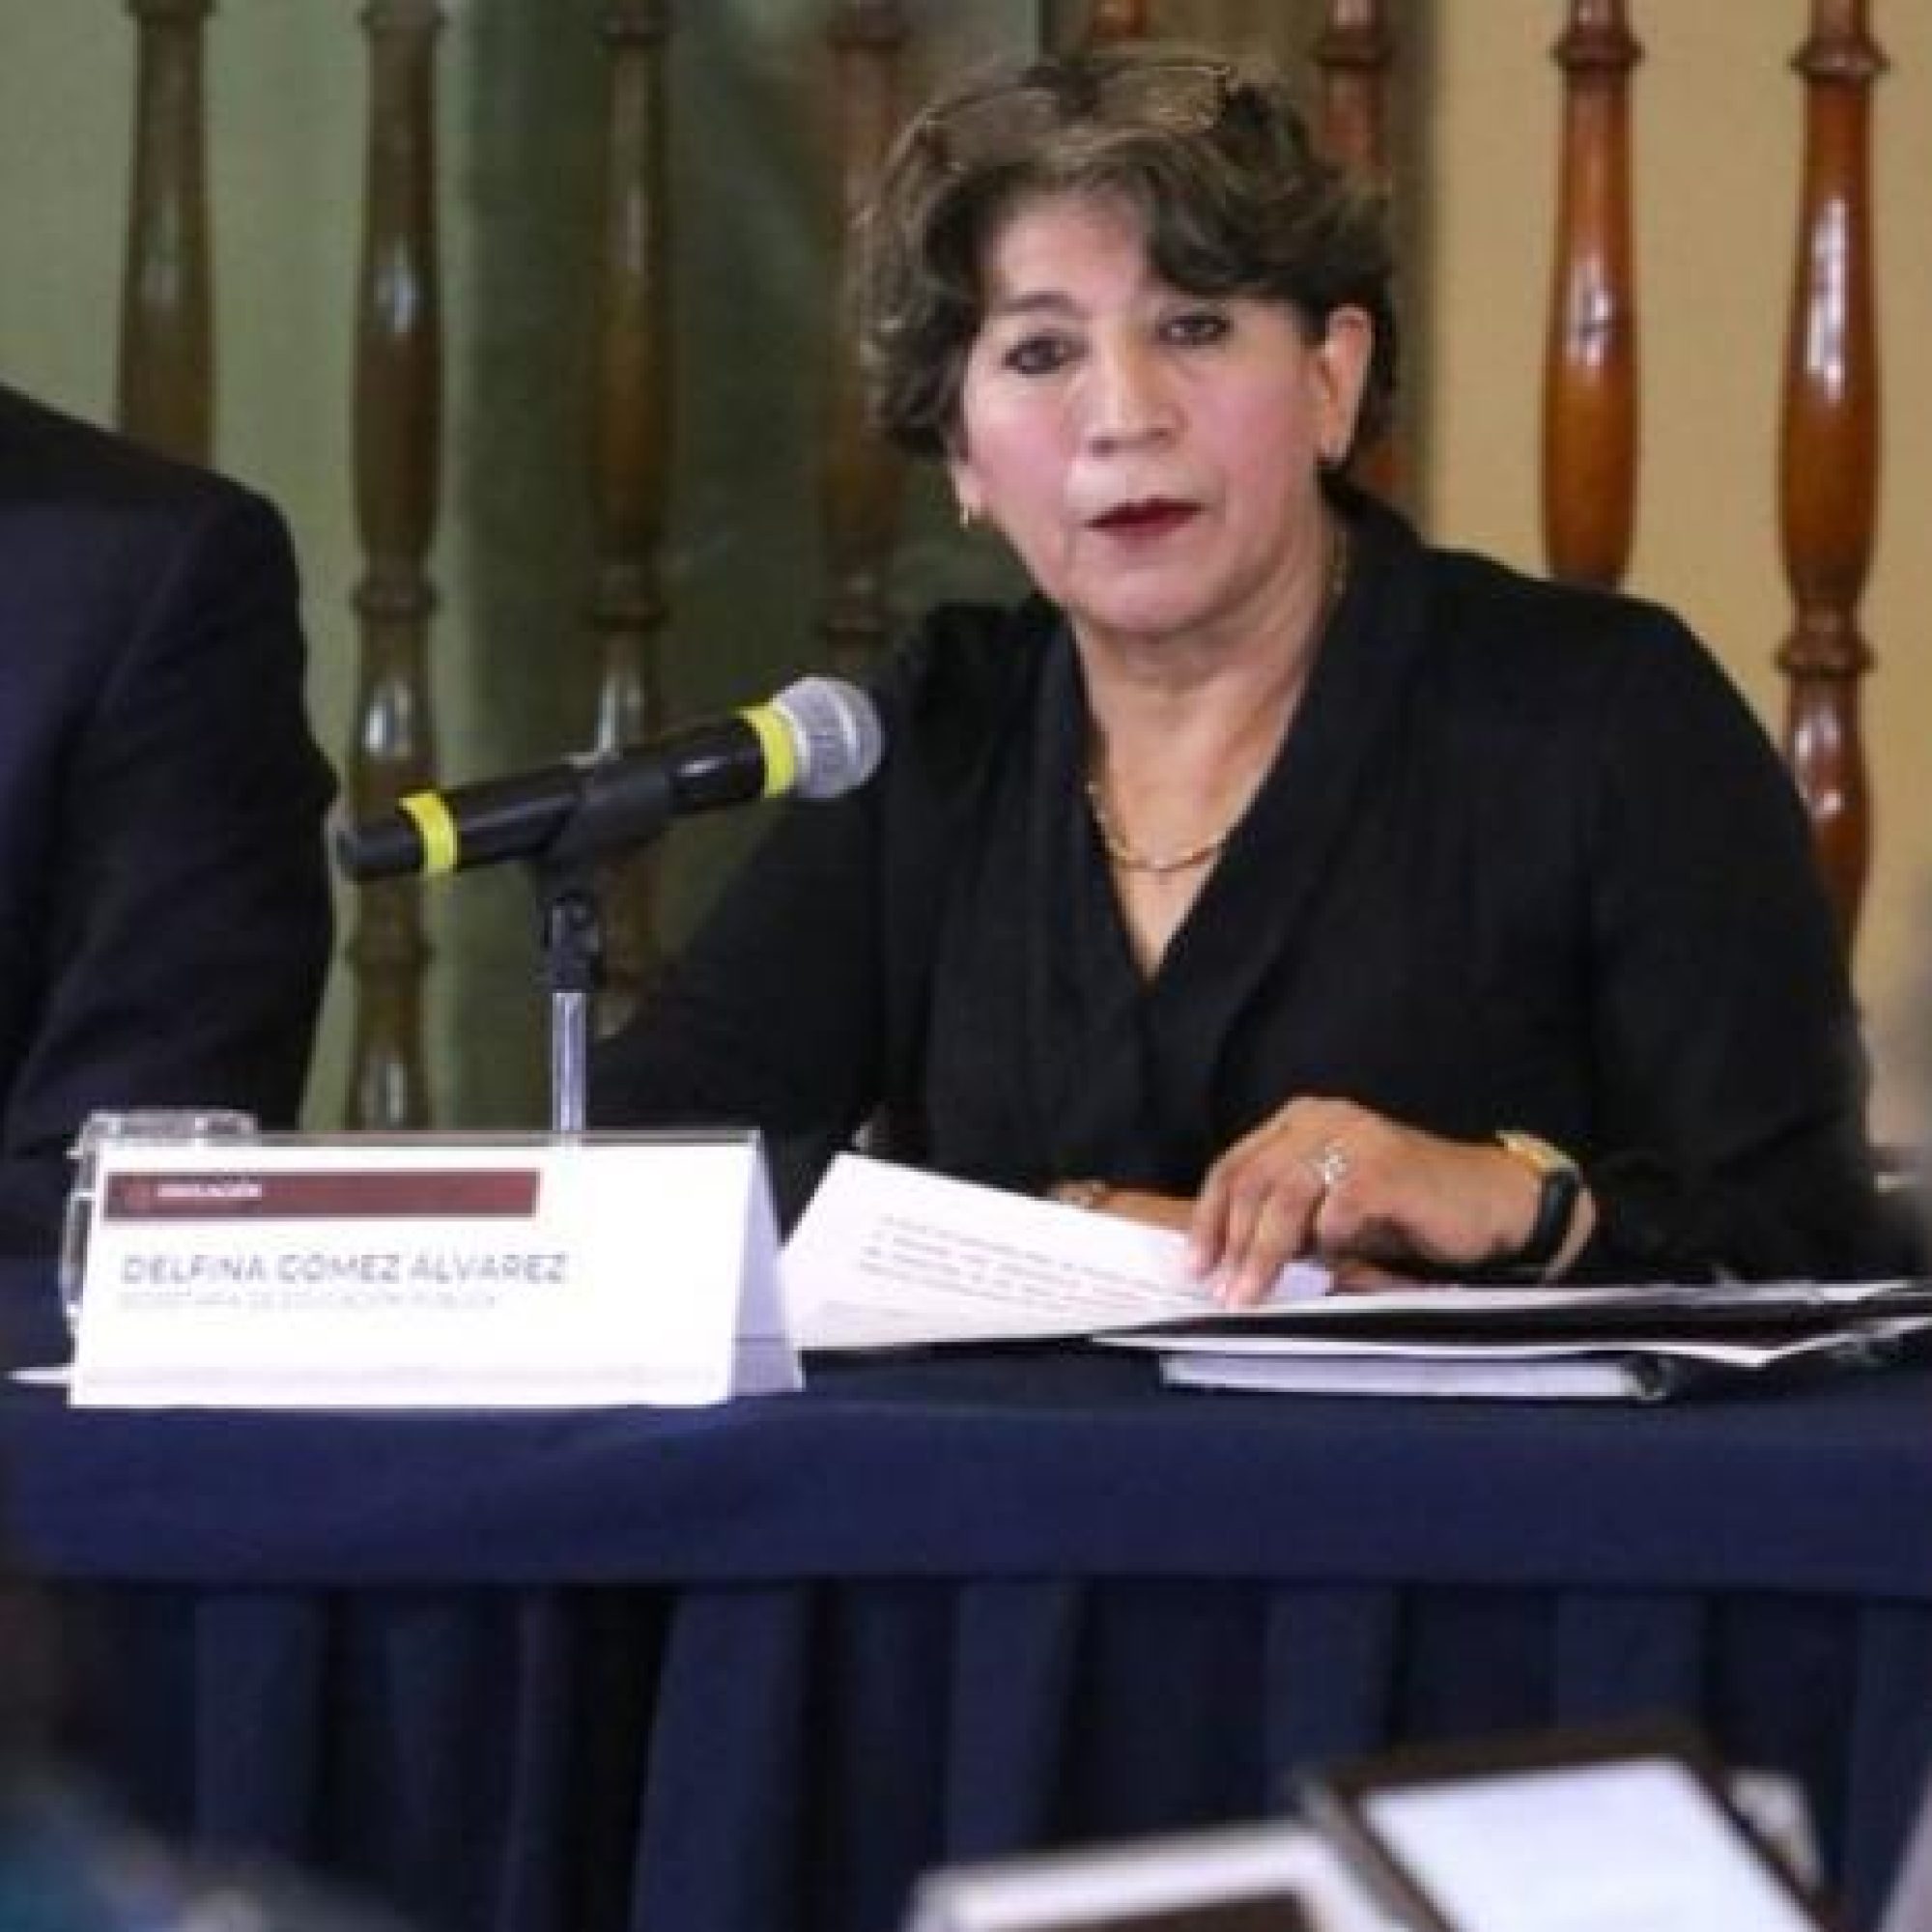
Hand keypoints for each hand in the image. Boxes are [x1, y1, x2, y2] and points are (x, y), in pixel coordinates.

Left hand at [1188, 1098, 1581, 1306]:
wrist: (1492, 1204)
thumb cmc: (1407, 1213)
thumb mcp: (1333, 1214)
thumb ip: (1288, 1222)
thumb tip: (1229, 1263)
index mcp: (1302, 1121)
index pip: (1235, 1166)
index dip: (1209, 1218)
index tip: (1196, 1264)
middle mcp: (1324, 1119)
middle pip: (1253, 1181)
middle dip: (1232, 1243)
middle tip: (1224, 1292)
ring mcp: (1356, 1137)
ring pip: (1285, 1196)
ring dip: (1263, 1253)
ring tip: (1251, 1294)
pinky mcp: (1385, 1166)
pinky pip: (1336, 1212)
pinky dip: (1326, 1244)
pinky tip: (1332, 1267)